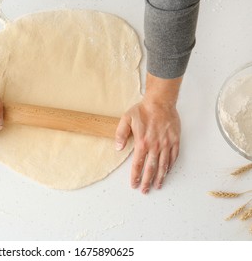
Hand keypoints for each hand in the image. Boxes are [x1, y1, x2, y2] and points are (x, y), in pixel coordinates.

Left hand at [115, 73, 182, 193]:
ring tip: (157, 186)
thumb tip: (118, 148)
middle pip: (151, 168)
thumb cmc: (143, 110)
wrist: (160, 101)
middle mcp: (155, 146)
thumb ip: (120, 134)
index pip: (138, 164)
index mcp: (142, 142)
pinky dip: (170, 166)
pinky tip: (167, 172)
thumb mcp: (126, 119)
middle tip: (145, 190)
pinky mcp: (175, 140)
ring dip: (160, 177)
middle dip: (147, 181)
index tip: (134, 184)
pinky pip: (173, 156)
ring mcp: (166, 144)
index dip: (135, 176)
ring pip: (163, 165)